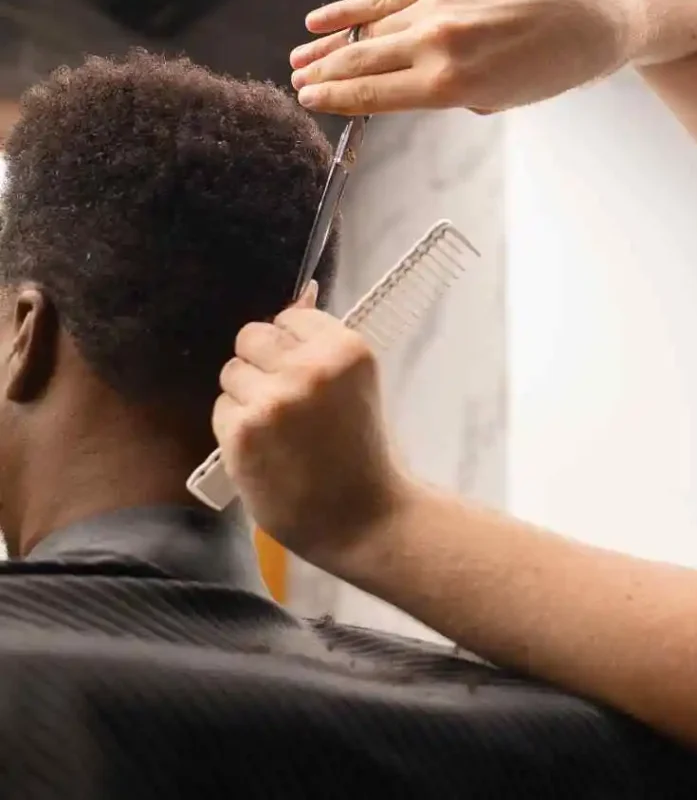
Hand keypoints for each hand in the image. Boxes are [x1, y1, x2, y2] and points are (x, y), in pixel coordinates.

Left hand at [212, 285, 410, 567]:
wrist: (364, 518)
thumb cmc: (362, 449)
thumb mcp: (355, 383)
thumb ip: (322, 342)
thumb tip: (299, 290)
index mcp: (346, 348)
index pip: (290, 316)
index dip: (291, 346)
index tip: (303, 373)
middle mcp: (309, 366)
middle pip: (252, 337)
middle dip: (262, 365)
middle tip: (285, 401)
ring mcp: (273, 399)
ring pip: (232, 372)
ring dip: (246, 396)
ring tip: (277, 429)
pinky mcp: (242, 431)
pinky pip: (221, 408)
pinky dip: (236, 428)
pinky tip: (266, 450)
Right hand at [289, 0, 629, 115]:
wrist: (587, 14)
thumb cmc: (550, 67)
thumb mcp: (500, 100)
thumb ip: (448, 94)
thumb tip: (406, 82)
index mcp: (451, 85)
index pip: (375, 95)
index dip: (336, 99)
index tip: (310, 101)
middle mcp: (437, 45)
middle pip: (362, 62)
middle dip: (325, 75)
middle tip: (298, 84)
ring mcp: (436, 8)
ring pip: (367, 30)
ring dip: (329, 46)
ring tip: (300, 58)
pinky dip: (351, 9)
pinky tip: (322, 19)